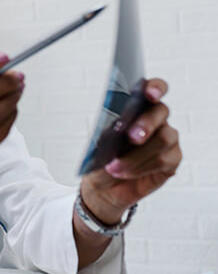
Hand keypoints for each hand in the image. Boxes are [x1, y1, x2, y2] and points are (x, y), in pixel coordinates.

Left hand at [80, 78, 180, 223]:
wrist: (102, 185)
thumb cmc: (103, 156)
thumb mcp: (101, 141)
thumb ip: (113, 130)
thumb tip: (120, 127)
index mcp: (137, 107)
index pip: (153, 90)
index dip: (155, 88)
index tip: (150, 93)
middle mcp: (156, 120)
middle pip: (161, 112)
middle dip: (146, 123)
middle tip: (131, 137)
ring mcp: (167, 139)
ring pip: (163, 139)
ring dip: (136, 154)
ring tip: (114, 166)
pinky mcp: (172, 160)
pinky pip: (163, 160)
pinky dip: (141, 167)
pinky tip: (125, 172)